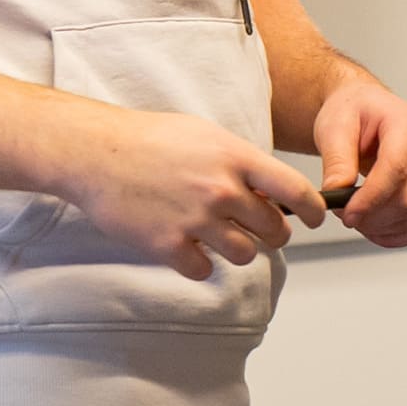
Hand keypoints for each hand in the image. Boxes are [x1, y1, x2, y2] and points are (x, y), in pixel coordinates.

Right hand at [60, 105, 326, 283]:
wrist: (93, 152)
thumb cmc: (146, 138)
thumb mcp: (203, 135)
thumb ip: (240, 162)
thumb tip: (271, 194)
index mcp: (234, 157)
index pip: (296, 192)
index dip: (313, 210)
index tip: (312, 218)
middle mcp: (220, 190)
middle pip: (275, 232)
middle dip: (270, 233)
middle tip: (252, 227)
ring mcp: (195, 220)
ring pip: (244, 255)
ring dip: (235, 248)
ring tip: (212, 233)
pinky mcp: (168, 245)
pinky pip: (203, 270)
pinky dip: (195, 262)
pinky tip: (181, 242)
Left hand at [310, 70, 406, 247]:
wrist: (363, 110)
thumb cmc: (352, 112)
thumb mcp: (334, 126)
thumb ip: (336, 159)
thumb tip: (337, 191)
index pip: (396, 169)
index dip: (371, 197)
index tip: (347, 213)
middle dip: (373, 216)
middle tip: (343, 214)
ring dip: (382, 228)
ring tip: (354, 218)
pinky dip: (395, 235)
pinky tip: (372, 229)